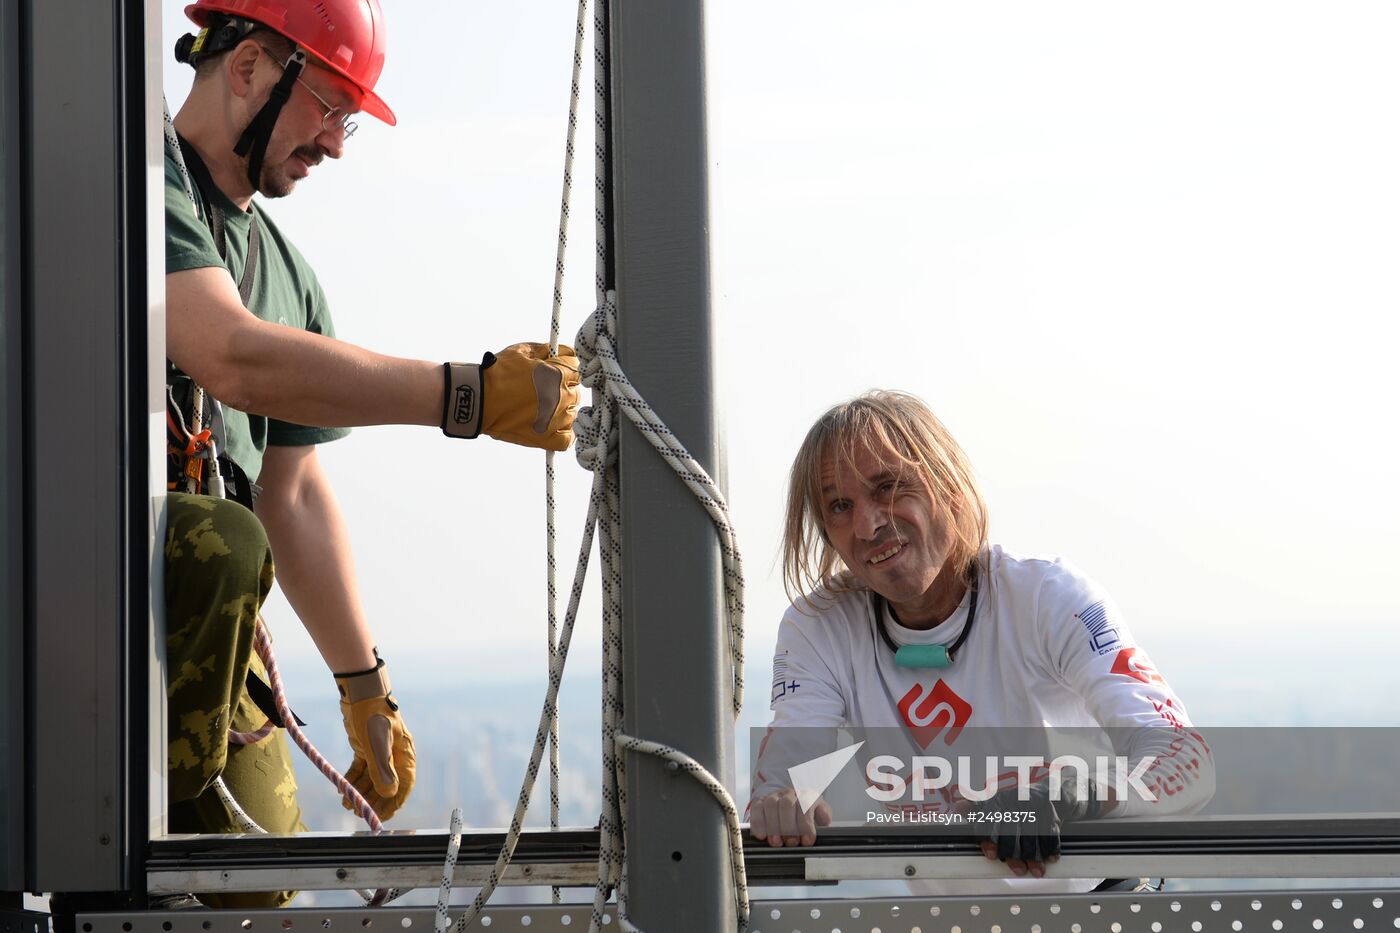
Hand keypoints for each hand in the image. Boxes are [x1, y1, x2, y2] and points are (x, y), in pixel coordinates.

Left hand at [335, 658, 416, 820]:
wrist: (359, 692)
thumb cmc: (371, 713)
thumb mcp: (376, 742)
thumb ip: (382, 768)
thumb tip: (389, 794)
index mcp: (404, 754)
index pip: (404, 785)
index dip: (394, 802)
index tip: (382, 817)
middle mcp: (394, 755)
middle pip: (386, 785)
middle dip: (373, 801)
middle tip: (359, 813)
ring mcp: (380, 752)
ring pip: (372, 779)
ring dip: (360, 793)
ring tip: (347, 804)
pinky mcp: (366, 748)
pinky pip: (361, 770)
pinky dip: (353, 780)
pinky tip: (343, 789)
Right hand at [441, 343, 580, 450]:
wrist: (478, 399)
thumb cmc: (497, 374)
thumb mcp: (521, 351)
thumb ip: (545, 350)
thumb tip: (557, 351)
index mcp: (556, 375)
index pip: (576, 367)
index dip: (565, 366)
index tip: (556, 369)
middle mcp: (560, 397)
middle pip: (576, 391)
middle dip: (564, 387)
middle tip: (546, 388)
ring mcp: (555, 419)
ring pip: (573, 413)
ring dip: (563, 409)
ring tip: (545, 407)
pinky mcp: (546, 438)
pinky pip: (567, 439)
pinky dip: (564, 433)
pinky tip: (553, 426)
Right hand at [748, 789, 831, 846]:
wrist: (791, 800)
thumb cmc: (805, 811)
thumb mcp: (818, 811)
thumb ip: (824, 814)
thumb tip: (825, 818)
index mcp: (805, 795)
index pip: (805, 806)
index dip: (806, 825)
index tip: (807, 841)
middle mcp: (789, 793)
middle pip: (787, 805)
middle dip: (789, 827)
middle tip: (792, 843)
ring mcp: (773, 796)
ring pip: (771, 805)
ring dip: (773, 826)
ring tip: (777, 842)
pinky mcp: (760, 801)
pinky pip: (756, 809)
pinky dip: (758, 823)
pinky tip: (761, 835)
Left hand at [963, 773, 1098, 877]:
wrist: (1050, 793)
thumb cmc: (1018, 802)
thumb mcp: (997, 801)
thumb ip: (977, 808)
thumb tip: (958, 808)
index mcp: (1000, 801)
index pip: (990, 820)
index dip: (990, 840)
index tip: (992, 856)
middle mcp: (1015, 802)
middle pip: (1012, 831)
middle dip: (1014, 853)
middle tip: (1016, 869)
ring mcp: (1034, 807)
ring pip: (1032, 835)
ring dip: (1034, 856)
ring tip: (1035, 870)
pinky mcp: (1051, 813)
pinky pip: (1051, 832)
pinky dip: (1051, 848)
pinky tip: (1050, 858)